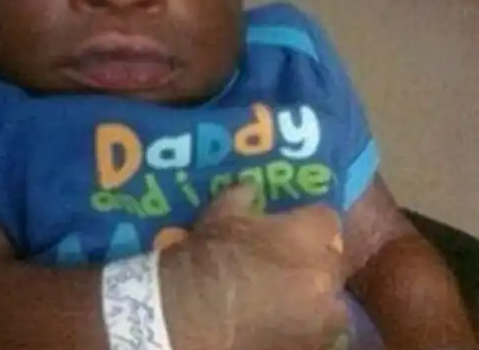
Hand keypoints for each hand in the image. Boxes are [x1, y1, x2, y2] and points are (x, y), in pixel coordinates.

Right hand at [160, 185, 347, 349]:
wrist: (190, 315)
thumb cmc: (208, 258)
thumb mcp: (220, 213)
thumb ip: (243, 196)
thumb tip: (251, 189)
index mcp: (307, 237)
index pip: (327, 218)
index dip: (308, 220)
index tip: (292, 223)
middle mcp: (325, 276)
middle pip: (333, 258)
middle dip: (315, 256)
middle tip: (287, 259)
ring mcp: (323, 317)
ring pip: (331, 297)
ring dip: (315, 292)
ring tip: (286, 293)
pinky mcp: (313, 346)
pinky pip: (318, 328)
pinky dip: (305, 322)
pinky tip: (278, 318)